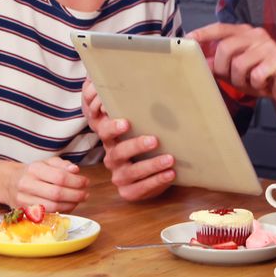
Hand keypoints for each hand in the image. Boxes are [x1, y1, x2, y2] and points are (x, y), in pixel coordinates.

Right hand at [5, 157, 89, 212]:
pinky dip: (61, 211)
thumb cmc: (33, 172)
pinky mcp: (24, 212)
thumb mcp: (46, 163)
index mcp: (34, 169)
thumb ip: (62, 165)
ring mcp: (24, 200)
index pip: (60, 177)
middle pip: (57, 193)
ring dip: (70, 205)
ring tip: (79, 200)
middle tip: (86, 194)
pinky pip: (47, 214)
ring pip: (52, 207)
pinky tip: (68, 206)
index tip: (86, 182)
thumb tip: (75, 170)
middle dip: (76, 195)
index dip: (76, 181)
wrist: (8, 182)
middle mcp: (27, 184)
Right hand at [82, 79, 174, 200]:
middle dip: (136, 146)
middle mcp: (112, 157)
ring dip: (151, 165)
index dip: (113, 127)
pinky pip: (140, 188)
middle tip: (155, 139)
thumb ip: (147, 112)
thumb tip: (164, 85)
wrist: (155, 169)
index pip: (104, 130)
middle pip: (118, 152)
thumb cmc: (151, 142)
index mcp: (112, 138)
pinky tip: (171, 173)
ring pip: (131, 172)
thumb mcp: (146, 126)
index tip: (127, 122)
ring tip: (170, 159)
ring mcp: (119, 175)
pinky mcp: (128, 191)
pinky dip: (156, 181)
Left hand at [188, 23, 275, 108]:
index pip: (220, 28)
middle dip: (222, 68)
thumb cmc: (262, 78)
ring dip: (241, 80)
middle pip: (225, 48)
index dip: (202, 34)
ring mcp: (269, 46)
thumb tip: (198, 62)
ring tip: (251, 82)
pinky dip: (256, 85)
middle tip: (230, 78)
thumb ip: (218, 64)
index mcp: (245, 33)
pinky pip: (255, 75)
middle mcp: (257, 35)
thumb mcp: (235, 72)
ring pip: (239, 64)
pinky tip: (264, 83)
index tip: (187, 40)